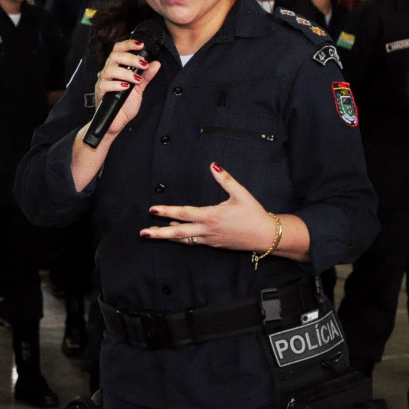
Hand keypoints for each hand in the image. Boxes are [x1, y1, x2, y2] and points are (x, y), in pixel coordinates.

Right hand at [92, 38, 161, 138]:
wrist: (116, 123)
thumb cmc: (125, 105)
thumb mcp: (139, 89)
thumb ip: (146, 76)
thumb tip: (156, 63)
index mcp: (117, 68)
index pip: (119, 50)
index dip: (128, 44)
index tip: (142, 44)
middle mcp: (108, 72)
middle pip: (114, 56)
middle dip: (130, 58)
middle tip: (143, 64)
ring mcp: (103, 82)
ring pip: (109, 69)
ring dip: (126, 73)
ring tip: (137, 80)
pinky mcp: (100, 93)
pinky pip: (105, 85)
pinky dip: (116, 84)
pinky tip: (126, 87)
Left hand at [140, 162, 308, 260]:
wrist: (265, 236)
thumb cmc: (253, 213)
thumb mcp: (241, 193)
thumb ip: (225, 179)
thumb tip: (213, 165)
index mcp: (211, 216)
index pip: (184, 213)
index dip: (167, 211)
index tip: (153, 210)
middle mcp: (207, 230)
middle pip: (178, 233)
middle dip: (159, 233)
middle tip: (143, 233)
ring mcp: (210, 239)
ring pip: (184, 239)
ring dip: (168, 236)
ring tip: (153, 234)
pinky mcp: (214, 244)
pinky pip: (193, 242)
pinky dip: (182, 238)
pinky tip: (175, 234)